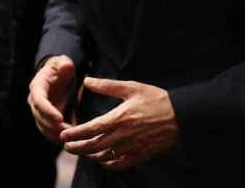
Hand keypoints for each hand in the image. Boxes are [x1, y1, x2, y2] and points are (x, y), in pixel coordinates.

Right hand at [27, 55, 75, 142]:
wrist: (56, 76)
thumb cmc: (59, 69)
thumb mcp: (62, 63)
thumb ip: (64, 64)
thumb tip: (66, 66)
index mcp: (37, 86)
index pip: (39, 100)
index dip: (48, 110)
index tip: (60, 118)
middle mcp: (34, 100)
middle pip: (39, 116)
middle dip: (53, 125)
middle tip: (68, 131)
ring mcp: (37, 110)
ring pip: (42, 126)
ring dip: (54, 133)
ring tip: (70, 136)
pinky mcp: (43, 118)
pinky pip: (46, 130)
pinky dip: (55, 137)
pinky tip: (67, 140)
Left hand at [60, 78, 179, 170]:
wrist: (182, 115)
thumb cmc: (156, 98)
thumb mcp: (131, 87)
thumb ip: (107, 86)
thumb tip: (87, 81)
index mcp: (119, 118)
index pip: (90, 129)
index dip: (74, 134)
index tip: (63, 136)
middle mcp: (124, 135)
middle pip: (94, 146)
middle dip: (77, 148)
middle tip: (67, 147)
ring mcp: (133, 147)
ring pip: (106, 156)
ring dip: (91, 156)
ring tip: (82, 151)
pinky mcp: (142, 154)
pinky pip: (122, 164)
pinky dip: (109, 164)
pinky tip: (103, 160)